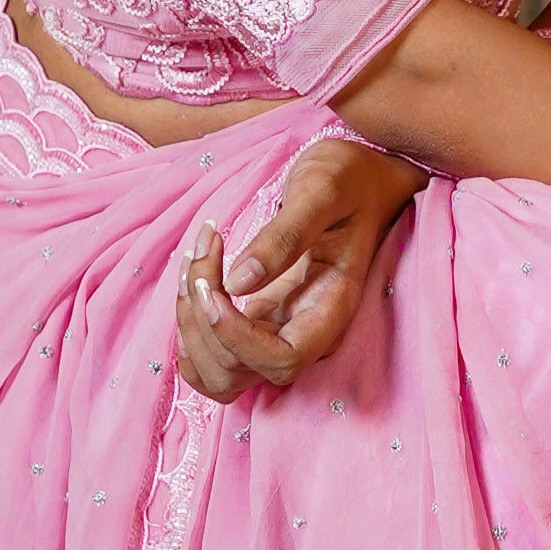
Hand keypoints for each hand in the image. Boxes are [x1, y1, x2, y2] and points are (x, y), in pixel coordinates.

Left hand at [174, 134, 418, 400]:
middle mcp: (304, 330)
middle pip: (241, 371)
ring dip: (190, 328)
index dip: (237, 338)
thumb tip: (237, 284)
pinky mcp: (258, 321)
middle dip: (203, 321)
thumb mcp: (321, 190)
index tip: (214, 288)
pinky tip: (193, 281)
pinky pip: (215, 356)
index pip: (283, 360)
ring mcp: (279, 330)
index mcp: (330, 308)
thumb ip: (285, 236)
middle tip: (203, 253)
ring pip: (221, 371)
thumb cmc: (349, 179)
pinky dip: (190, 331)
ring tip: (193, 264)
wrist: (360, 178)